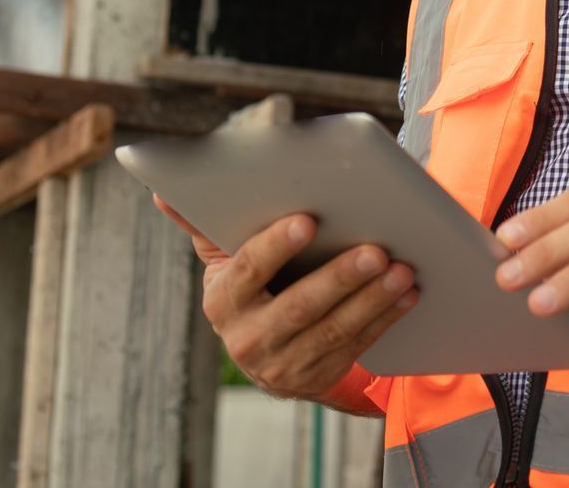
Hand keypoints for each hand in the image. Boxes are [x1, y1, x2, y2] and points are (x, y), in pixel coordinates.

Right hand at [153, 195, 418, 399]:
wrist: (264, 353)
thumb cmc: (249, 285)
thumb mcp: (223, 257)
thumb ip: (202, 223)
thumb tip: (160, 190)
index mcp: (223, 302)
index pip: (247, 271)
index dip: (275, 246)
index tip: (307, 219)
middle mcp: (248, 340)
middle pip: (299, 308)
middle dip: (340, 278)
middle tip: (377, 248)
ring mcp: (285, 365)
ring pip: (334, 331)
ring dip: (372, 300)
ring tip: (403, 268)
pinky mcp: (318, 378)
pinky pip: (356, 348)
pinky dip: (386, 319)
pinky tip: (408, 293)